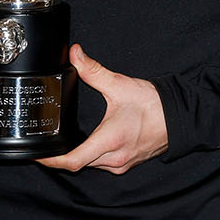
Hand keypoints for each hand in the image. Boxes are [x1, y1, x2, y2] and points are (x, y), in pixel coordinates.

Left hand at [38, 45, 168, 173]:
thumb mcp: (120, 85)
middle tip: (48, 142)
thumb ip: (94, 71)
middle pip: (78, 162)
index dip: (50, 161)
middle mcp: (114, 158)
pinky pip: (103, 164)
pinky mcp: (128, 163)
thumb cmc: (155, 106)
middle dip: (63, 154)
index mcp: (109, 140)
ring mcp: (122, 163)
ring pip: (91, 164)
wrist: (182, 116)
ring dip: (80, 154)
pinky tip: (94, 142)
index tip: (37, 155)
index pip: (72, 161)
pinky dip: (94, 155)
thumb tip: (76, 55)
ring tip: (69, 141)